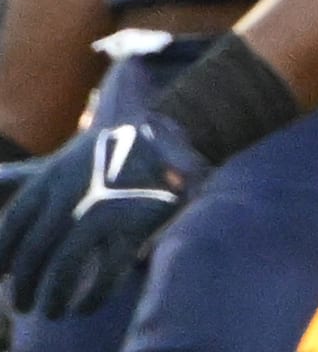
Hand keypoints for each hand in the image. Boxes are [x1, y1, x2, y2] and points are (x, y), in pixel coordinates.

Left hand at [0, 118, 209, 318]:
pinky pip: (108, 272)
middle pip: (35, 250)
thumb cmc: (109, 154)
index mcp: (54, 174)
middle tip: (22, 304)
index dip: (3, 255)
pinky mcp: (137, 222)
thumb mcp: (66, 160)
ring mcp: (106, 207)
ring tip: (52, 311)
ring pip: (66, 264)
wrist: (172, 135)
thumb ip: (24, 177)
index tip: (0, 277)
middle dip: (25, 284)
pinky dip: (93, 296)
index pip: (14, 223)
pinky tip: (85, 305)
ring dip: (54, 295)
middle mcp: (76, 190)